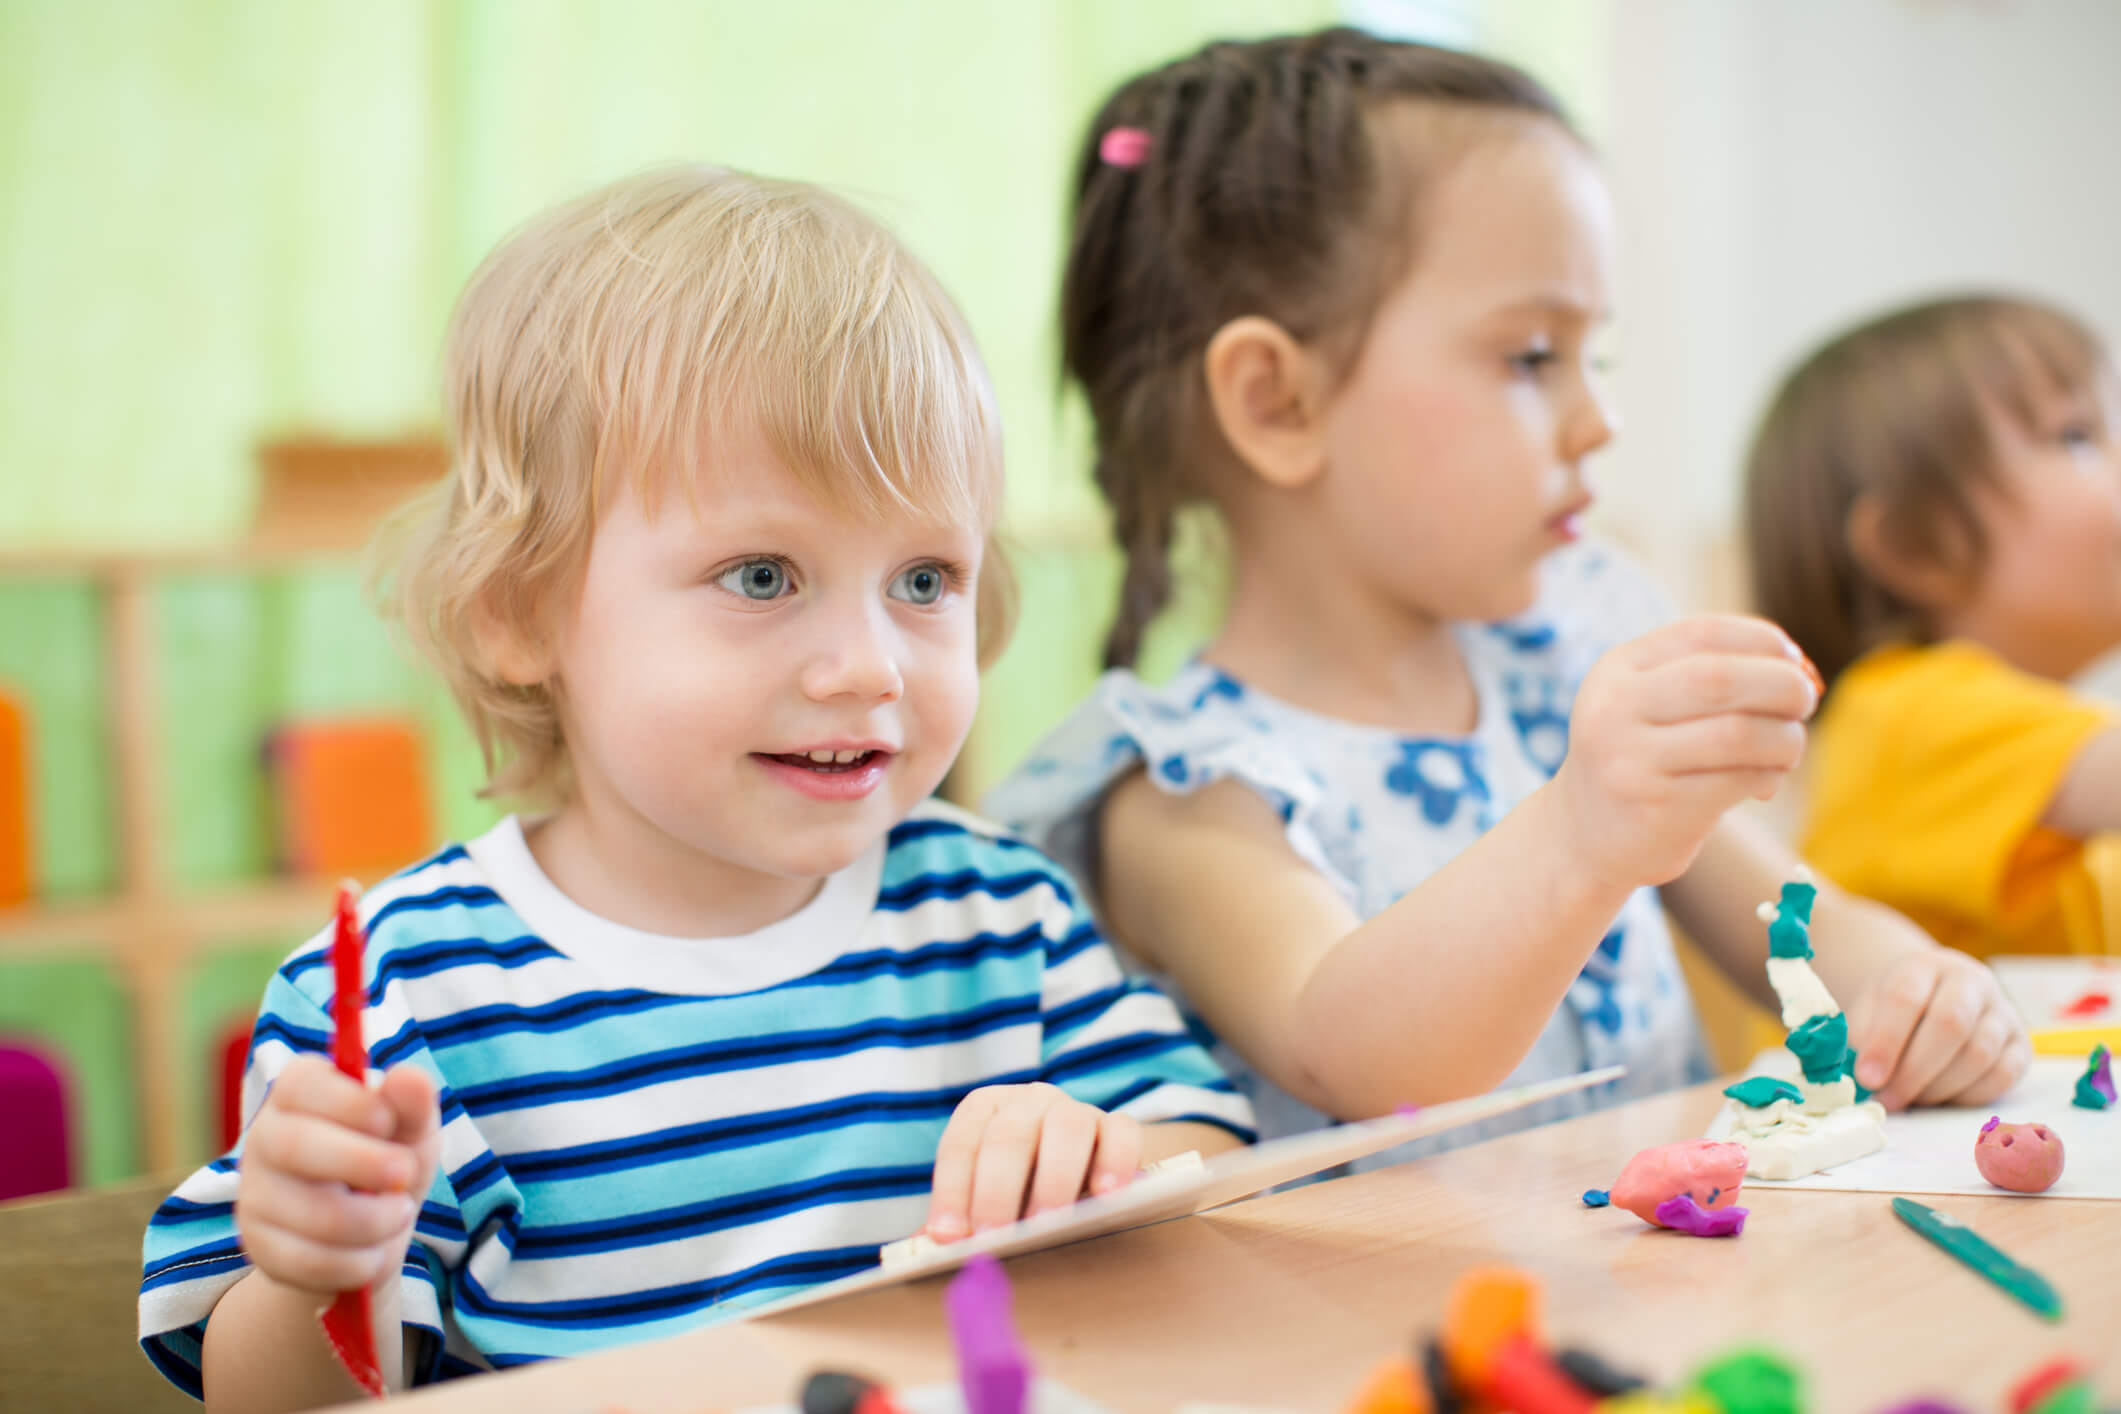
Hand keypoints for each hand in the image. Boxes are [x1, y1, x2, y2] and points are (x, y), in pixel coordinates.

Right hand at [233, 1055, 441, 1298]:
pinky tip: (376, 1254)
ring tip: (401, 1214)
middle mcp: (266, 1137)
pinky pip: (305, 1261)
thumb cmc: (389, 1159)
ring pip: (308, 1212)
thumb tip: (408, 1077)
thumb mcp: (411, 1128)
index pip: (301, 1083)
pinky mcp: (259, 1246)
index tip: (387, 1121)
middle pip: (293, 1145)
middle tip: (405, 1173)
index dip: (349, 1102)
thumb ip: (413, 1104)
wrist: (369, 1231)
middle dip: (360, 1162)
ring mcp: (255, 1194)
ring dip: (372, 1221)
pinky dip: (355, 1262)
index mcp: (301, 1093)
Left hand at [921, 1083, 1140, 1241]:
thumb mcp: (985, 1196)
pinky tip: (1108, 1196)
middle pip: (1009, 1136)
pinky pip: (1122, 1132)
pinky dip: (1115, 1161)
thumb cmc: (1020, 1186)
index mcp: (986, 1110)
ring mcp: (1077, 1109)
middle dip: (997, 1189)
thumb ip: (960, 1218)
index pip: (961, 1145)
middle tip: (992, 1236)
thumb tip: (926, 1248)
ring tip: (1048, 1223)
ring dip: (1054, 1178)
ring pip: (1066, 1127)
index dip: (951, 1191)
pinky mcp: (1117, 1126)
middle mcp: (1029, 1101)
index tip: (947, 1236)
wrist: (1082, 1164)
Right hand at [1554, 615, 1818, 886]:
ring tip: (1787, 749)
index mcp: (1618, 668)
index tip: (1794, 662)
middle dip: (1784, 685)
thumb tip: (1804, 672)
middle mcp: (1615, 708)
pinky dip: (1769, 776)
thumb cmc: (1642, 757)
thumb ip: (1713, 675)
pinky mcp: (1657, 808)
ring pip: (1739, 734)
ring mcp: (1631, 759)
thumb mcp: (1652, 701)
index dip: (1766, 641)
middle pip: (1721, 679)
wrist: (1583, 834)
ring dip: (1787, 738)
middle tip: (1805, 701)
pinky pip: (1739, 781)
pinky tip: (1763, 783)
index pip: (1705, 633)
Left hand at [1847, 947, 2028, 1109]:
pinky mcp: (2021, 1044)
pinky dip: (1970, 1096)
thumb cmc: (1894, 1009)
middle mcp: (1971, 981)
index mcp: (1924, 965)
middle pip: (1950, 1024)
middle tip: (1888, 1099)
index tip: (1867, 1078)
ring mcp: (2002, 1011)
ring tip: (1910, 1099)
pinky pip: (2003, 1075)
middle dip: (1915, 1070)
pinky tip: (1942, 1099)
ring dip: (1940, 1087)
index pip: (1906, 997)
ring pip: (1979, 1054)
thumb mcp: (1868, 1011)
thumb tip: (1867, 1080)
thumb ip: (1864, 1040)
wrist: (1931, 996)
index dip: (1886, 1042)